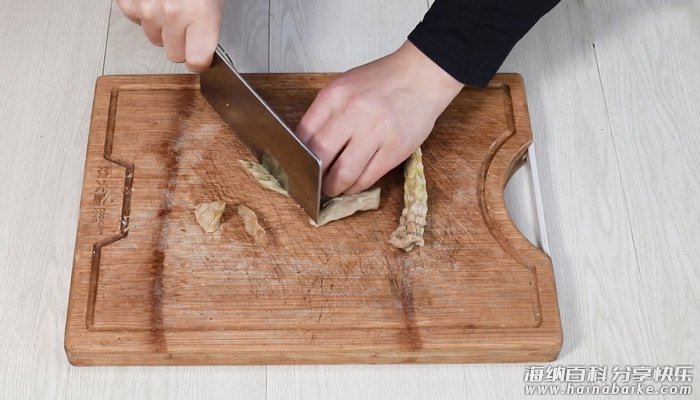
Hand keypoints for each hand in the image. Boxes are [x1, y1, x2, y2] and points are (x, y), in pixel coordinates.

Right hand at [116, 0, 222, 71]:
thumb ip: (208, 22)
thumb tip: (206, 43)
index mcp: (201, 13)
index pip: (197, 60)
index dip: (199, 61)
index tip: (200, 60)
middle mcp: (174, 14)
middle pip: (175, 54)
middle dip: (181, 45)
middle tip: (185, 25)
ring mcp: (148, 9)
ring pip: (154, 38)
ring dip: (161, 27)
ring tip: (168, 5)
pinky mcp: (129, 2)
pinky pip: (136, 19)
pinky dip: (143, 12)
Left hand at [297, 41, 463, 196]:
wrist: (422, 75)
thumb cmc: (382, 81)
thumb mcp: (345, 86)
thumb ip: (326, 113)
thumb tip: (306, 147)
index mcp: (335, 95)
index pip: (303, 135)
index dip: (296, 157)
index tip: (297, 167)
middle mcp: (353, 113)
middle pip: (319, 156)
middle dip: (311, 177)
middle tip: (311, 184)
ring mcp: (376, 132)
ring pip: (343, 173)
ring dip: (333, 188)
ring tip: (331, 189)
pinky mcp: (395, 149)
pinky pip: (368, 177)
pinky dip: (355, 187)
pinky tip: (351, 185)